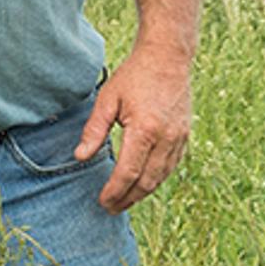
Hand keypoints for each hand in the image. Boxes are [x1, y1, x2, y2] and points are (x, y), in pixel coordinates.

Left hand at [74, 44, 193, 212]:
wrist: (168, 57)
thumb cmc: (135, 76)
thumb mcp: (107, 99)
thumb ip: (94, 130)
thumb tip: (80, 157)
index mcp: (145, 130)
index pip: (128, 172)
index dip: (114, 191)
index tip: (102, 201)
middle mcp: (166, 138)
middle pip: (146, 182)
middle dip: (127, 198)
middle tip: (111, 208)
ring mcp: (178, 138)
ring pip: (161, 178)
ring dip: (142, 193)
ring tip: (124, 201)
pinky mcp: (184, 136)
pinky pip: (171, 167)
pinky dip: (156, 180)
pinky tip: (143, 184)